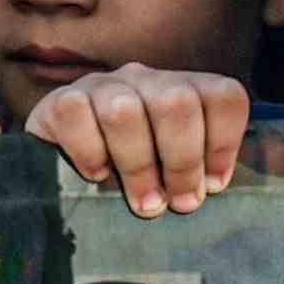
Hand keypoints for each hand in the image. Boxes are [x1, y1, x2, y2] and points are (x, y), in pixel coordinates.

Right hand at [30, 67, 251, 219]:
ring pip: (124, 110)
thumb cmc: (132, 176)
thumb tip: (212, 190)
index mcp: (183, 90)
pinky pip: (75, 113)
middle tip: (179, 202)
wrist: (60, 166)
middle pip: (177, 102)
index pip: (223, 96)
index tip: (213, 184)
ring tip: (144, 202)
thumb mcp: (173, 171)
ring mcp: (101, 86)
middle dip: (182, 161)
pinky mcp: (59, 101)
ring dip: (138, 165)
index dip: (224, 143)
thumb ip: (199, 173)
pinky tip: (96, 174)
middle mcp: (145, 80)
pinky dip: (88, 151)